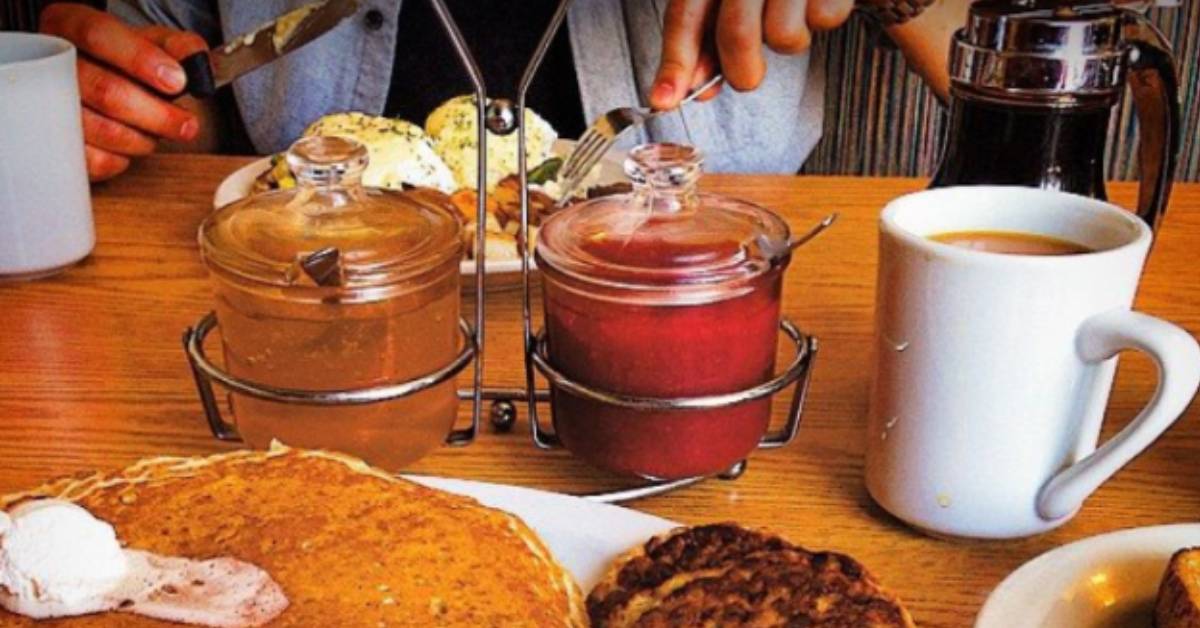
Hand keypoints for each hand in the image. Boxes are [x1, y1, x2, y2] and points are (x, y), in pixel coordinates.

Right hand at [40, 4, 207, 180]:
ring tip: (159, 132)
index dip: (141, 59)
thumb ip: (179, 46)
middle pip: (106, 91)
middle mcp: (53, 63)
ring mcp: (49, 105)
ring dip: (144, 138)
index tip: (177, 81)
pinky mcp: (57, 143)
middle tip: (187, 125)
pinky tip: (133, 144)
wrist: (101, 80)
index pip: (99, 36)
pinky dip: (124, 159)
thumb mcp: (153, 41)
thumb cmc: (125, 61)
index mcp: (71, 25)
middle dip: (158, 114)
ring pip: (103, 130)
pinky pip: (96, 161)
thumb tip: (197, 61)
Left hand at [650, 0, 853, 109]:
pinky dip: (821, 19)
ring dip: (788, 42)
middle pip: (736, 34)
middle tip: (746, 77)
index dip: (674, 63)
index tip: (664, 100)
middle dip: (740, 71)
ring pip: (783, 36)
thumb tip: (696, 83)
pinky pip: (824, 18)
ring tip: (790, 15)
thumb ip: (711, 37)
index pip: (684, 15)